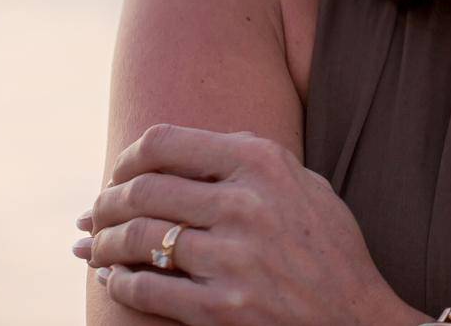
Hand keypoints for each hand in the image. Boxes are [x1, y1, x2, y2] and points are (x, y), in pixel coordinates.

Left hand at [71, 123, 405, 325]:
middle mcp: (244, 204)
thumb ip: (251, 159)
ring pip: (138, 238)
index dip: (128, 156)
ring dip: (103, 243)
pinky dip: (119, 282)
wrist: (359, 320)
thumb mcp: (305, 185)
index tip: (118, 171)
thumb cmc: (330, 249)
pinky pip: (148, 289)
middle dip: (105, 202)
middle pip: (142, 190)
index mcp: (261, 163)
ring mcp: (232, 259)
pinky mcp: (221, 309)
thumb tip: (185, 149)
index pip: (165, 142)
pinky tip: (112, 278)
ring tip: (92, 246)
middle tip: (93, 213)